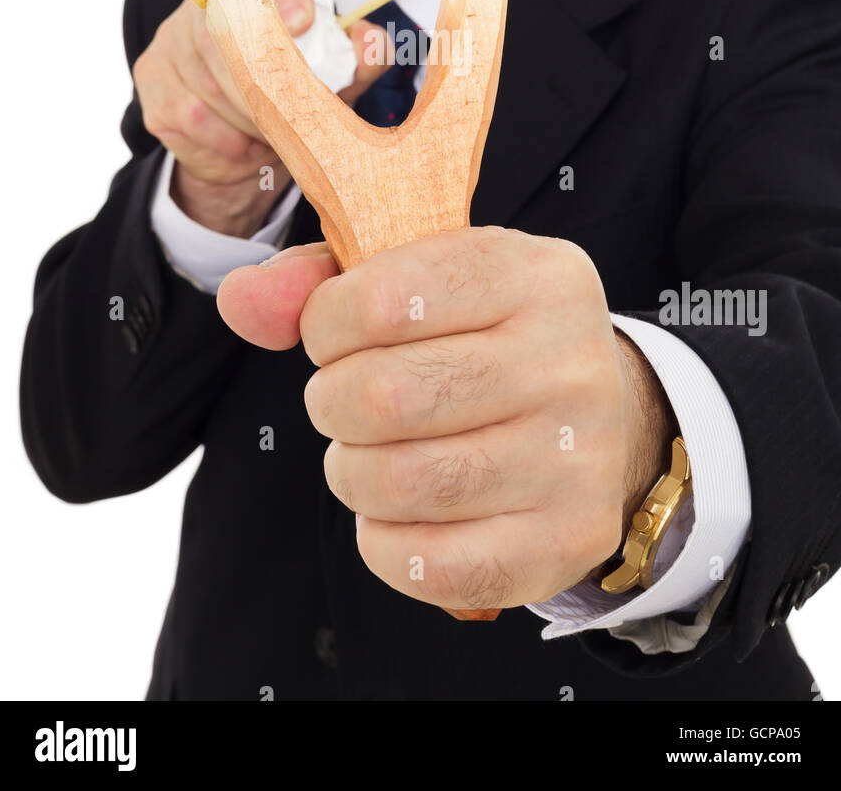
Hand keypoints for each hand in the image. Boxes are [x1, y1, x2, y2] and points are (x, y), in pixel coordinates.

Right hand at [133, 0, 386, 235]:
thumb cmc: (298, 88)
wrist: (243, 134)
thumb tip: (370, 43)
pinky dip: (229, 140)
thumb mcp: (339, 74)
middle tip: (302, 116)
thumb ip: (360, 57)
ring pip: (212, 86)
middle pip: (229, 37)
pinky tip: (247, 142)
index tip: (305, 22)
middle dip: (272, 87)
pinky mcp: (152, 80)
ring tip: (279, 134)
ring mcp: (172, 39)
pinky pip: (193, 118)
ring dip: (255, 123)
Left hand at [217, 228, 676, 612]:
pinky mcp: (568, 539)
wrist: (600, 416)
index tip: (333, 336)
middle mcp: (572, 360)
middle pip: (384, 398)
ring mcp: (580, 456)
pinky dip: (385, 544)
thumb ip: (319, 280)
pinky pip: (431, 565)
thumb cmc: (484, 336)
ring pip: (399, 484)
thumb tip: (240, 300)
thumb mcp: (422, 277)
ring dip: (353, 473)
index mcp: (537, 274)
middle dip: (332, 403)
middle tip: (345, 401)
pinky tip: (399, 513)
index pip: (381, 298)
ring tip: (369, 454)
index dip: (325, 325)